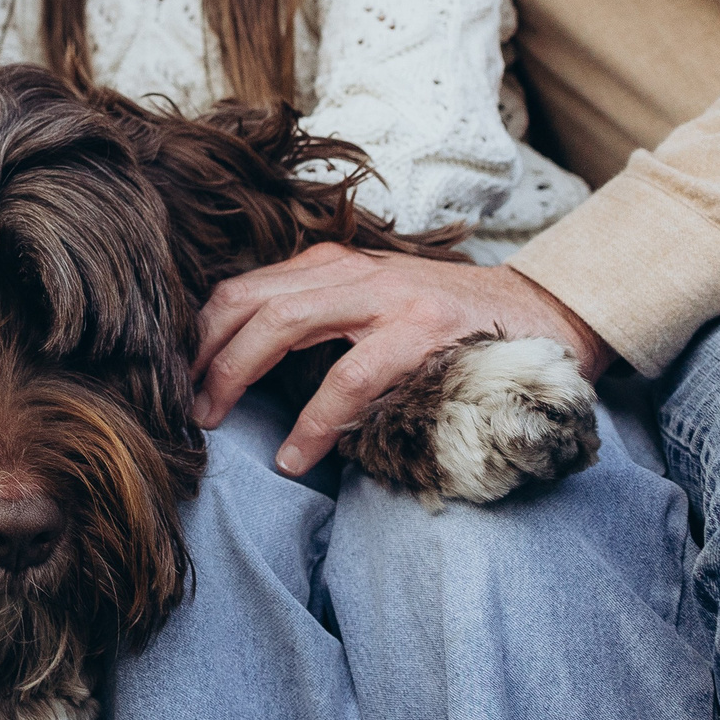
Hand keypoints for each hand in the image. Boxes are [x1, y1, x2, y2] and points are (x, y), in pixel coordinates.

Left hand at [190, 244, 612, 475]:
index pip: (241, 287)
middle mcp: (351, 268)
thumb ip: (318, 325)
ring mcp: (388, 293)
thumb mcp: (372, 311)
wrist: (546, 317)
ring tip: (215, 423)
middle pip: (247, 299)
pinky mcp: (424, 328)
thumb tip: (242, 369)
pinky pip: (351, 375)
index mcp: (332, 263)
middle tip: (182, 407)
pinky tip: (296, 456)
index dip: (198, 332)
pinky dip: (315, 419)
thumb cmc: (449, 328)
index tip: (172, 377)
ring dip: (238, 374)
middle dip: (202, 354)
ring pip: (284, 322)